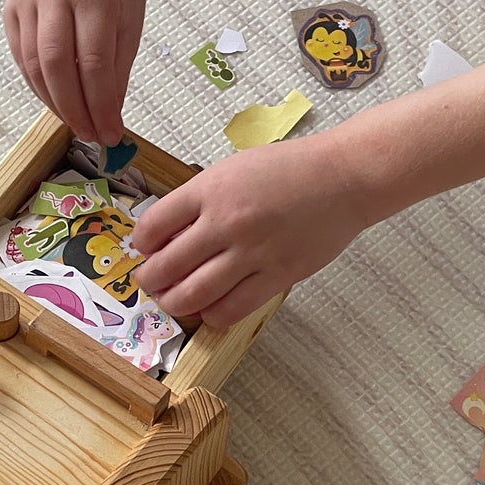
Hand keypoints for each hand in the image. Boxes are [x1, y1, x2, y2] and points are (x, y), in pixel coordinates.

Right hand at [3, 0, 146, 143]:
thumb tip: (107, 118)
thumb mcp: (131, 26)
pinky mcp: (12, 7)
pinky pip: (21, 57)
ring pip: (33, 64)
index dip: (99, 105)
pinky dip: (38, 85)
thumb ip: (117, 72)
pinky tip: (56, 100)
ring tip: (74, 122)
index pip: (93, 62)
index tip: (110, 132)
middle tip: (89, 134)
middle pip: (56, 65)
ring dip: (53, 102)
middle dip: (73, 108)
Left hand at [134, 135, 370, 327]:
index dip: (141, 244)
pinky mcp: (277, 276)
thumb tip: (167, 236)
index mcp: (209, 189)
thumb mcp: (233, 169)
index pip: (152, 226)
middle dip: (149, 281)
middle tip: (151, 282)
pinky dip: (212, 315)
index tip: (146, 250)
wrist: (343, 177)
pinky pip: (232, 309)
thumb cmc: (290, 169)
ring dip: (174, 303)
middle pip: (166, 267)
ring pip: (193, 295)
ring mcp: (252, 252)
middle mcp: (225, 222)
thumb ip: (200, 200)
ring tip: (174, 300)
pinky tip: (211, 309)